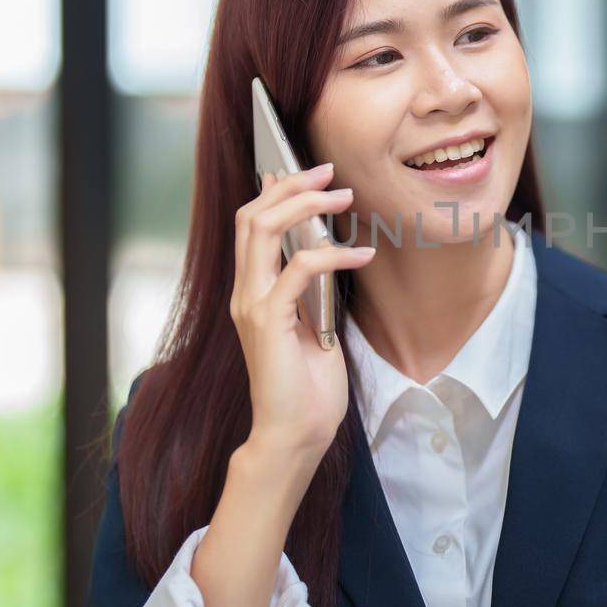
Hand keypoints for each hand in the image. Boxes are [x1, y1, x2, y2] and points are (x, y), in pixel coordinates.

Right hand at [230, 162, 374, 458]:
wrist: (295, 433)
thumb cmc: (308, 386)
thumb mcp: (314, 325)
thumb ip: (312, 289)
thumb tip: (329, 250)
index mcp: (251, 291)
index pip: (250, 224)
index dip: (276, 191)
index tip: (310, 174)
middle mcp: (244, 292)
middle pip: (251, 216)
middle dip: (291, 186)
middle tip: (330, 172)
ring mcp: (251, 305)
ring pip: (263, 230)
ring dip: (305, 206)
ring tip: (344, 197)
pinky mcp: (268, 322)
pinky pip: (298, 269)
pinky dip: (333, 254)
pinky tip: (362, 254)